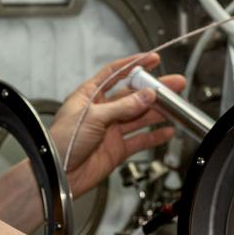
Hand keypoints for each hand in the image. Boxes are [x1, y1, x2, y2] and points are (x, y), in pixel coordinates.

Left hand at [50, 53, 186, 195]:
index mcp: (90, 96)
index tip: (152, 59)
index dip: (134, 64)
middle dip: (154, 89)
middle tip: (174, 85)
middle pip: (133, 95)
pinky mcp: (116, 149)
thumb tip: (146, 95)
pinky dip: (154, 136)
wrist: (57, 175)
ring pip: (139, 117)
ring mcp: (110, 130)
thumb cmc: (61, 142)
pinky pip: (140, 140)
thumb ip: (123, 107)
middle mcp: (102, 111)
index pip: (114, 73)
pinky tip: (167, 131)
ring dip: (157, 111)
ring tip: (176, 107)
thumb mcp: (93, 117)